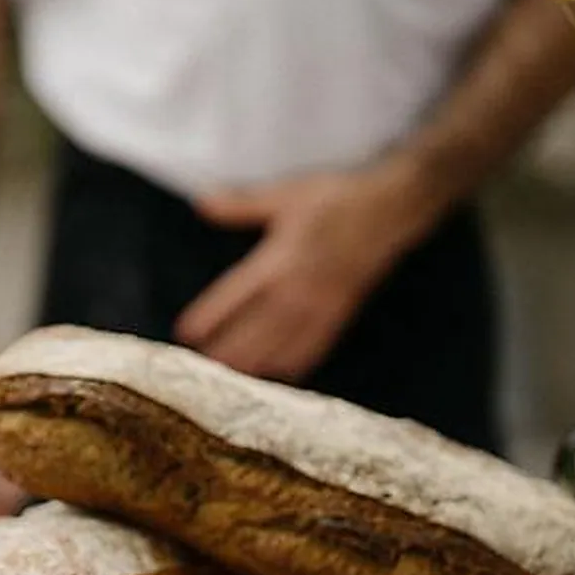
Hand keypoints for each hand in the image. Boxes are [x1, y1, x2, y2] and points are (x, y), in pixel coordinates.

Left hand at [174, 165, 439, 381]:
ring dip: (254, 363)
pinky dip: (293, 364)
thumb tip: (202, 203)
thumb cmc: (335, 199)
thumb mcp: (286, 195)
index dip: (210, 316)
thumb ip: (242, 205)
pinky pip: (314, 347)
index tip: (185, 332)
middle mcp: (298, 289)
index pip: (236, 295)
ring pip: (281, 345)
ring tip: (228, 379)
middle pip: (254, 330)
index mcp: (280, 258)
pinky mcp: (339, 314)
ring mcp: (320, 306)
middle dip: (226, 351)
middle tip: (199, 368)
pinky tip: (277, 375)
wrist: (389, 209)